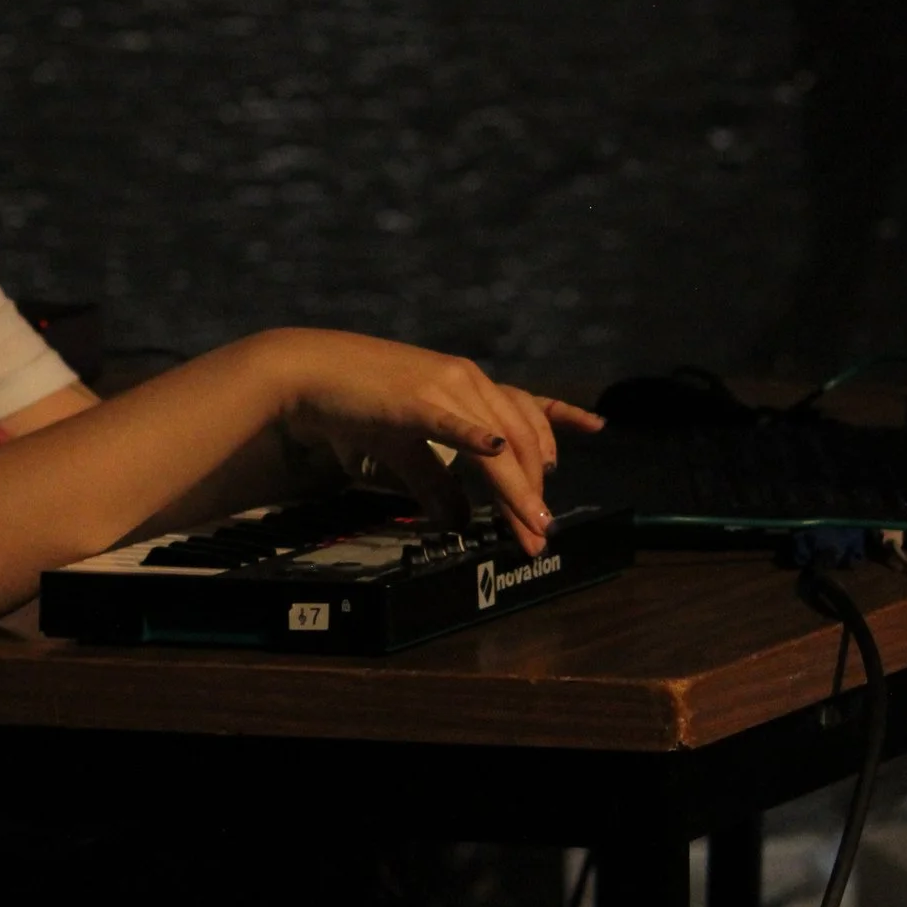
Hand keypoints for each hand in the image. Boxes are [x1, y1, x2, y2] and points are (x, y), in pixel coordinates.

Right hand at [265, 329, 601, 556]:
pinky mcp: (414, 398)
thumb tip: (460, 521)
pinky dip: (479, 438)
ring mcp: (442, 386)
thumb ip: (435, 483)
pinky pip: (455, 421)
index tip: (598, 426)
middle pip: (520, 437)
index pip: (528, 402)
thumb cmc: (355, 405)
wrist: (309, 374)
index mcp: (466, 385)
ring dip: (517, 487)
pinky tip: (496, 454)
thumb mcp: (404, 448)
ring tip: (529, 523)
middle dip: (534, 490)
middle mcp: (465, 380)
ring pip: (498, 439)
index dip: (562, 419)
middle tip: (541, 532)